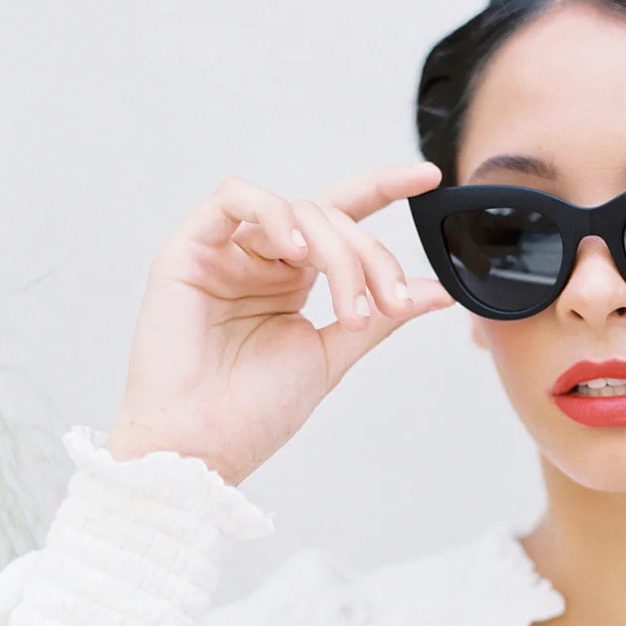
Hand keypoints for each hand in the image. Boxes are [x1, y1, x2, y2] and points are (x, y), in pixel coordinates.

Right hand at [104, 161, 453, 486]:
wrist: (203, 445)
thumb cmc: (255, 411)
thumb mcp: (333, 354)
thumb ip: (380, 315)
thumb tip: (437, 290)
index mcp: (293, 280)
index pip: (342, 219)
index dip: (384, 190)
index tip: (429, 179)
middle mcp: (260, 260)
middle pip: (330, 220)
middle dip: (370, 259)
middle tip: (387, 308)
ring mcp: (224, 252)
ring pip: (296, 211)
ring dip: (337, 251)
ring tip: (349, 308)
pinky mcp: (188, 250)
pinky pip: (233, 199)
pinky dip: (274, 214)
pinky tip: (295, 252)